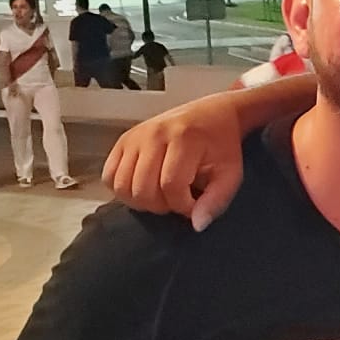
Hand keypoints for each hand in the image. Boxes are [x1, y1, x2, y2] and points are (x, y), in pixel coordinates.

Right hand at [103, 98, 243, 229]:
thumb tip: (196, 224)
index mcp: (184, 138)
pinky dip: (122, 190)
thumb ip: (216, 201)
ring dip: (140, 201)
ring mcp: (135, 136)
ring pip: (121, 185)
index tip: (192, 205)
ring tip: (160, 195)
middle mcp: (154, 134)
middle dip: (160, 206)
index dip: (181, 206)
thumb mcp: (230, 173)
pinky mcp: (123, 140)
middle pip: (142, 189)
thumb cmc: (221, 145)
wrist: (211, 114)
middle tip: (176, 200)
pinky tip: (143, 187)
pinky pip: (108, 175)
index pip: (171, 186)